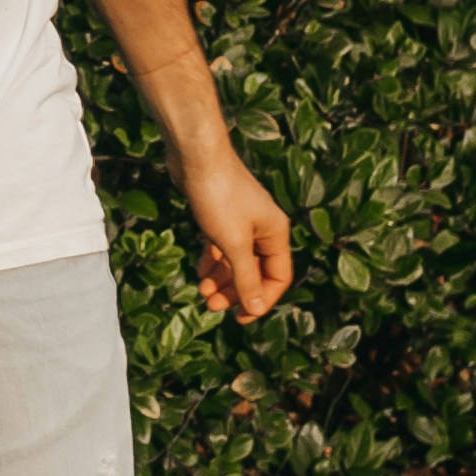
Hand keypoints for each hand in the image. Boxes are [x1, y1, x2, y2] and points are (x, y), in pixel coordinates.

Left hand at [178, 148, 294, 324]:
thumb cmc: (220, 198)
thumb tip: (256, 309)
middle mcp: (263, 228)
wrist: (197, 157)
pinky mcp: (222, 215)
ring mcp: (243, 222)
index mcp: (275, 234)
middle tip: (211, 306)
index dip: (261, 300)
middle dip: (235, 291)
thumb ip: (246, 277)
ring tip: (202, 291)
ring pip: (237, 260)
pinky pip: (223, 246)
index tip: (240, 318)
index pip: (278, 277)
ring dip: (222, 279)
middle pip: (256, 271)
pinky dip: (213, 260)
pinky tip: (200, 272)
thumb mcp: (234, 243)